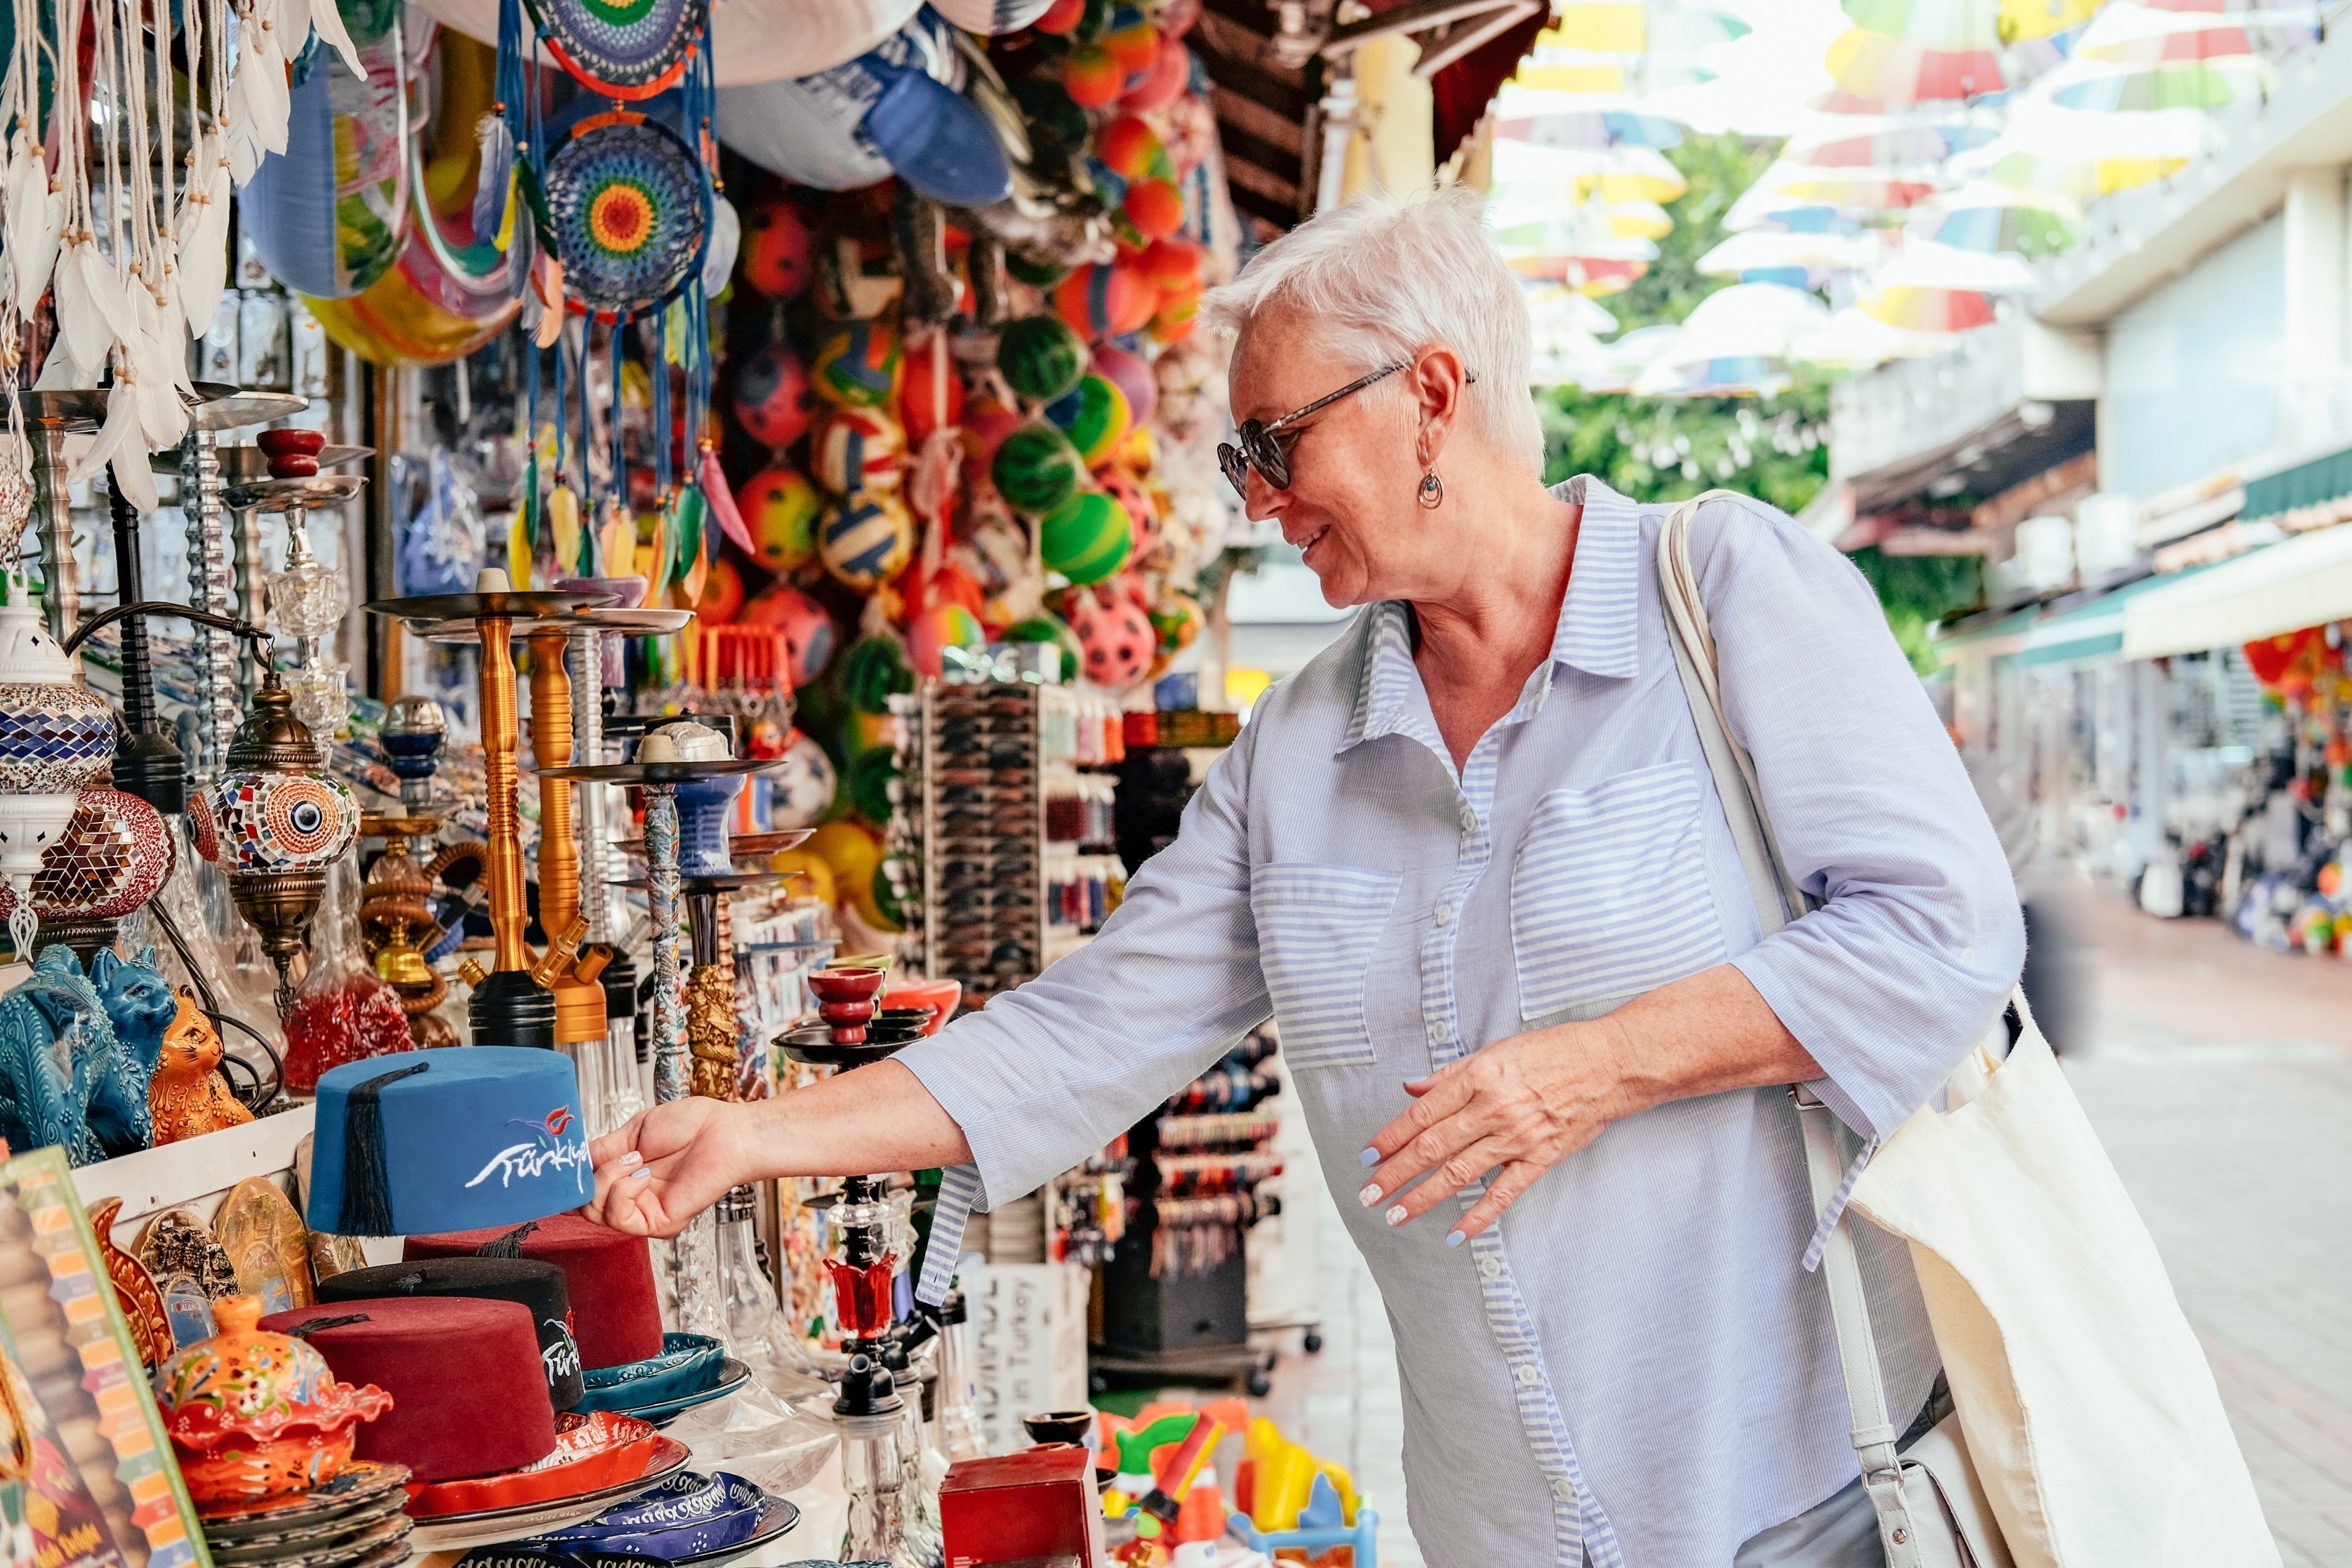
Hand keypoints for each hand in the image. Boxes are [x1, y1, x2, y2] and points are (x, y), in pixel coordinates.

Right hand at [582, 1098, 749, 1237]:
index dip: (568, 1183)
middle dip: (588, 1177)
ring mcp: (643, 1214)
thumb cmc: (691, 1127)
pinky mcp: (658, 1224)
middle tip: (614, 1155)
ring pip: (595, 1212)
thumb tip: (573, 1161)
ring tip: (634, 1159)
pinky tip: (641, 1174)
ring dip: (608, 1179)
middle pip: (582, 1206)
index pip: (581, 1193)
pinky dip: (622, 1191)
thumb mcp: (634, 1132)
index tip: (561, 1165)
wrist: (724, 1132)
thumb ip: (601, 1150)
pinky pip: (619, 1217)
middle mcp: (631, 1200)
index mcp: (623, 1178)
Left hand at [1356, 1018, 1639, 1244]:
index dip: (1390, 1137)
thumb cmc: (1553, 1051)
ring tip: (1396, 1215)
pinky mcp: (1540, 1159)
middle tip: (1368, 1193)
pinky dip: (1477, 1217)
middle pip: (1432, 1147)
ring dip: (1423, 1197)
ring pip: (1459, 1173)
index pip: (1421, 1113)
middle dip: (1395, 1173)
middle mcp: (1492, 1109)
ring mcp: (1516, 1137)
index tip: (1367, 1155)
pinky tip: (1454, 1234)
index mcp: (1477, 1077)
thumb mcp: (1495, 1050)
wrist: (1610, 1064)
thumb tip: (1410, 1087)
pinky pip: (1502, 1195)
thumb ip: (1450, 1074)